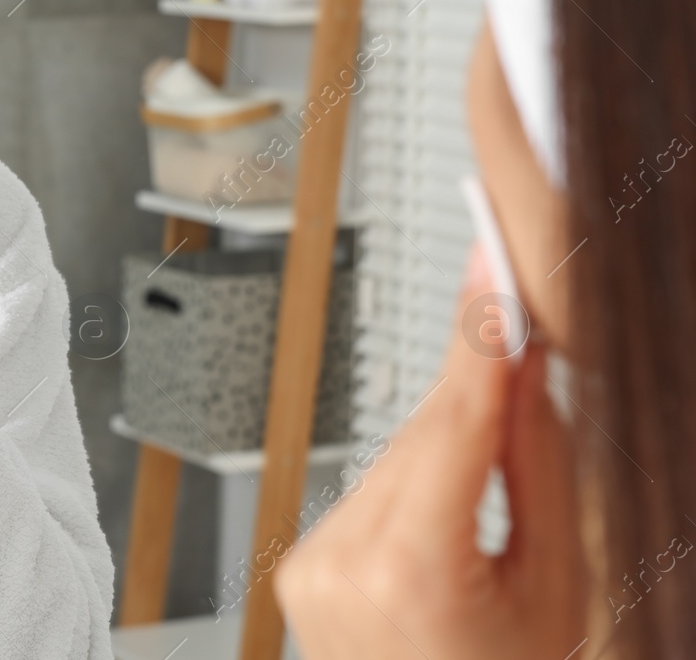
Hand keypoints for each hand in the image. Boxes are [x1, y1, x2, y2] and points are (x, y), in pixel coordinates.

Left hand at [273, 242, 585, 658]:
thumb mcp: (554, 583)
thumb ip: (538, 467)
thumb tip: (527, 368)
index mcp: (411, 571)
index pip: (454, 422)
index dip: (481, 338)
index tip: (493, 269)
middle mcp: (343, 566)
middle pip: (422, 437)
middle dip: (479, 417)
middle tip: (531, 397)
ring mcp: (311, 571)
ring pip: (391, 461)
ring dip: (442, 463)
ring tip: (480, 531)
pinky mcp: (299, 571)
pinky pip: (363, 496)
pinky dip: (406, 496)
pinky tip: (440, 542)